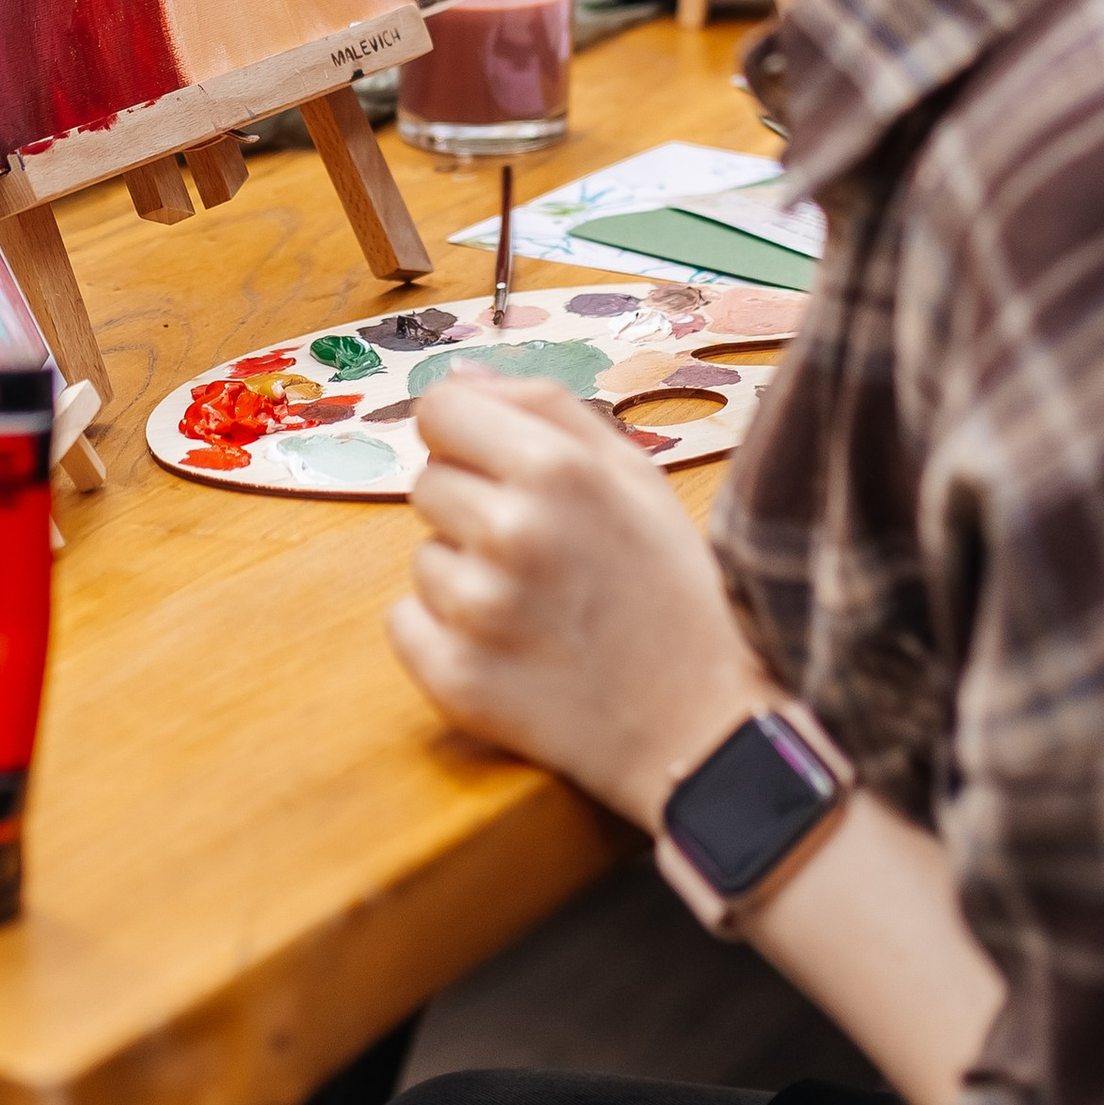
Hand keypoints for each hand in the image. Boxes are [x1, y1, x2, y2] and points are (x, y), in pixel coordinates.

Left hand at [387, 372, 767, 828]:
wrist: (698, 727)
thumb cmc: (669, 591)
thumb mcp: (634, 475)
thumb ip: (546, 408)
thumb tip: (458, 376)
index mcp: (556, 469)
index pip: (439, 411)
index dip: (465, 436)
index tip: (493, 466)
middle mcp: (511, 531)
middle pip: (427, 482)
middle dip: (472, 508)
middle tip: (540, 552)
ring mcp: (479, 611)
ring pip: (423, 558)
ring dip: (465, 576)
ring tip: (537, 609)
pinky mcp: (455, 679)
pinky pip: (405, 624)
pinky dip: (443, 636)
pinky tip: (509, 650)